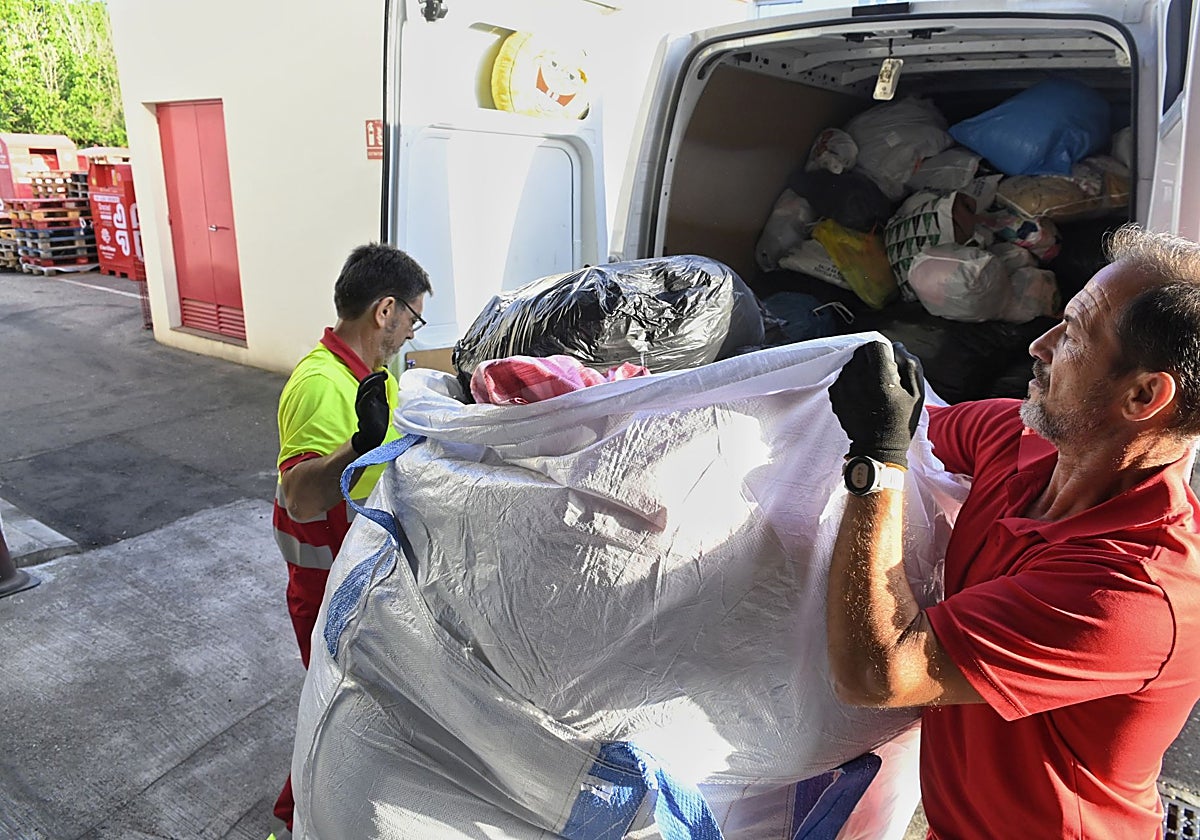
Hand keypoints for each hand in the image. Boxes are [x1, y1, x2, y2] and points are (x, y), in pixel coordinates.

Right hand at [350, 371, 389, 454]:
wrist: (374, 435)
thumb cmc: (377, 419)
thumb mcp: (382, 401)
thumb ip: (382, 391)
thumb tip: (383, 377)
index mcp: (366, 396)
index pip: (368, 382)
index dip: (375, 375)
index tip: (385, 373)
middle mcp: (361, 399)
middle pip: (364, 383)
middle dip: (373, 376)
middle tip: (383, 373)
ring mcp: (361, 405)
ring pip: (362, 390)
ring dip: (371, 382)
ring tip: (380, 377)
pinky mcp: (363, 411)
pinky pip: (364, 400)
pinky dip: (369, 393)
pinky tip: (377, 389)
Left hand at [829, 341, 923, 467]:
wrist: (878, 447)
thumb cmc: (901, 421)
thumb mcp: (917, 393)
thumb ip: (909, 364)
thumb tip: (896, 347)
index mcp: (880, 378)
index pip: (875, 346)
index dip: (884, 352)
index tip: (889, 364)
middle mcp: (858, 379)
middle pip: (860, 352)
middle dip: (872, 360)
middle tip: (881, 377)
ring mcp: (843, 387)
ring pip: (850, 363)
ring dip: (860, 369)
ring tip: (871, 388)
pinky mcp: (835, 395)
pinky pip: (842, 377)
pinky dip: (851, 381)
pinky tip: (861, 395)